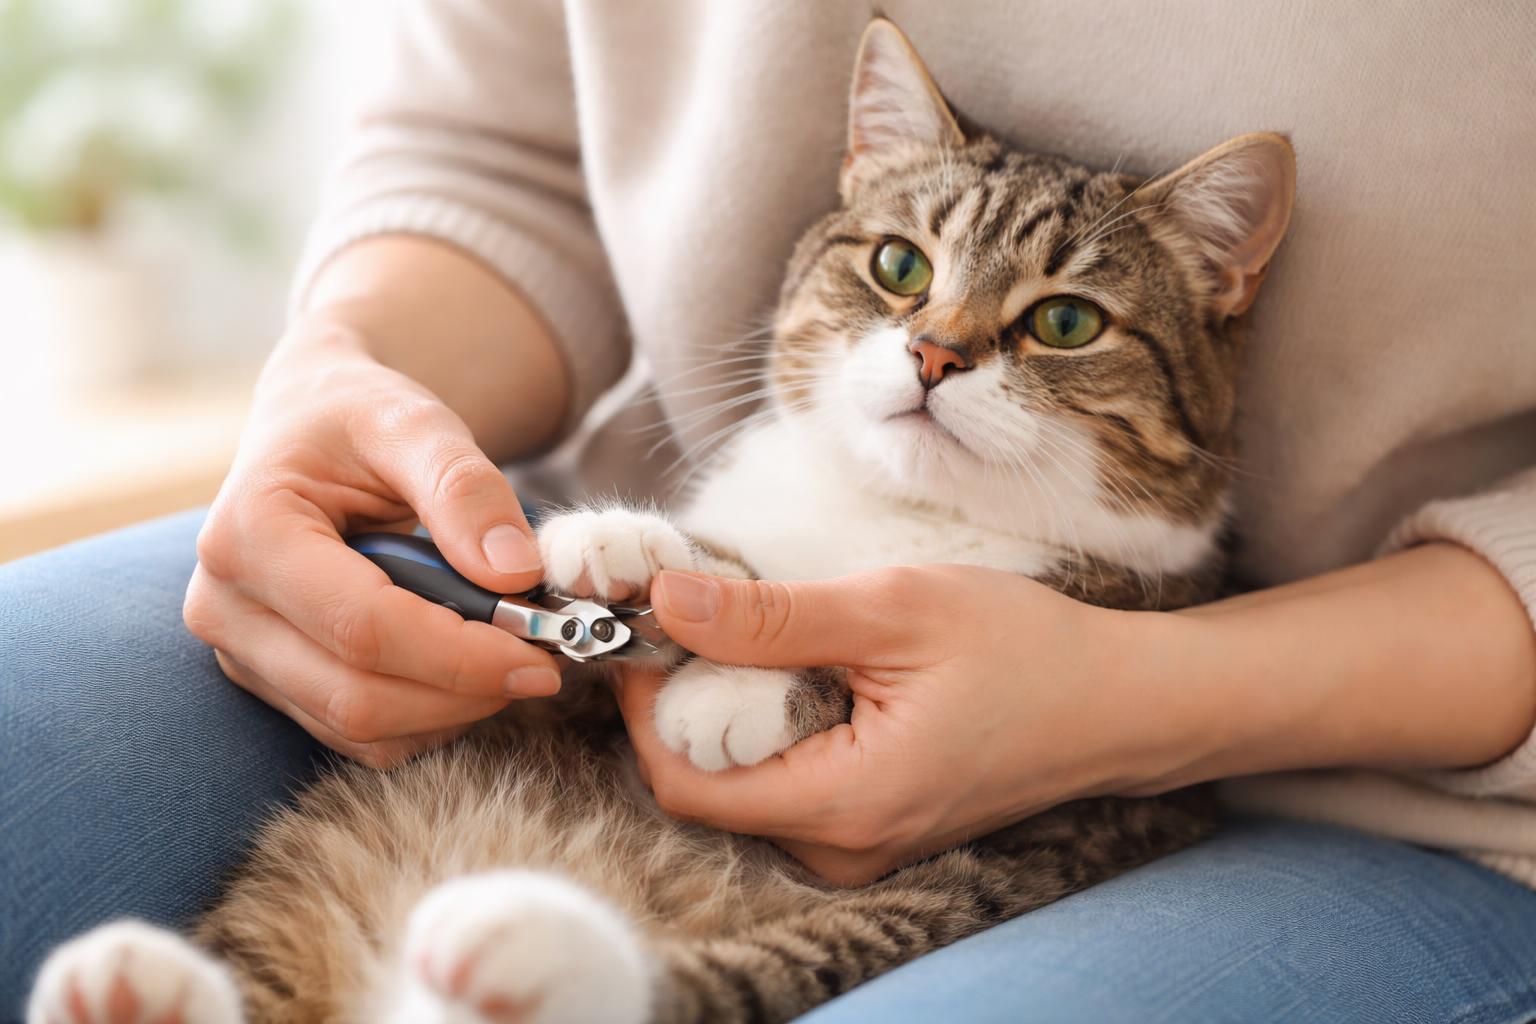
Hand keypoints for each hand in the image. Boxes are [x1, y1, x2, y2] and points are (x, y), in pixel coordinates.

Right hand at [184, 319, 561, 767]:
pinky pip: (360, 735)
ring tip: (510, 654)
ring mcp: (243, 653)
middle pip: (359, 695)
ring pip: (362, 729)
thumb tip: (514, 574)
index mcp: (249, 533)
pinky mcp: (274, 681)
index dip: (461, 655)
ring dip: (453, 709)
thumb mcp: (415, 422)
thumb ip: (465, 489)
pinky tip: (470, 668)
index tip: (543, 653)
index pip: (364, 628)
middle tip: (545, 660)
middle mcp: (227, 605)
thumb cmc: (359, 417)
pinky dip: (429, 716)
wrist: (313, 424)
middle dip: (466, 690)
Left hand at [617, 545, 1535, 885]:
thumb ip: (775, 614)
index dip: (648, 705)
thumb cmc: (1030, 651)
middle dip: (688, 699)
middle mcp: (843, 846)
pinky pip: (793, 782)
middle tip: (705, 612)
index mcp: (842, 805)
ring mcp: (862, 842)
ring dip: (734, 707)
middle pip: (709, 784)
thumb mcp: (896, 610)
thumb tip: (666, 599)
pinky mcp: (879, 824)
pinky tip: (810, 665)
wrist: (1124, 702)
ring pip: (749, 782)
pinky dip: (777, 723)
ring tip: (765, 629)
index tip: (651, 627)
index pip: (685, 779)